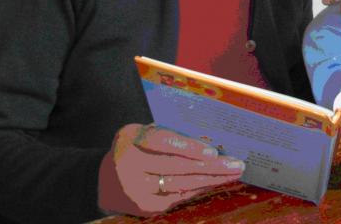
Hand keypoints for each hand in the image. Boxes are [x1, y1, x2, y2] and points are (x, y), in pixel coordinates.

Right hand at [98, 124, 244, 216]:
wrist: (104, 181)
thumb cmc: (135, 149)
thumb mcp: (143, 134)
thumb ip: (168, 133)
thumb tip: (210, 139)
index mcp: (131, 139)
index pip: (160, 141)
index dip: (187, 146)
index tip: (212, 151)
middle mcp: (130, 164)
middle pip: (176, 166)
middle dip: (210, 166)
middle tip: (236, 163)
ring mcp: (137, 189)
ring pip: (180, 184)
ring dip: (211, 179)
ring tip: (233, 173)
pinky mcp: (145, 207)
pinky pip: (178, 197)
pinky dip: (199, 189)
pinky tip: (216, 183)